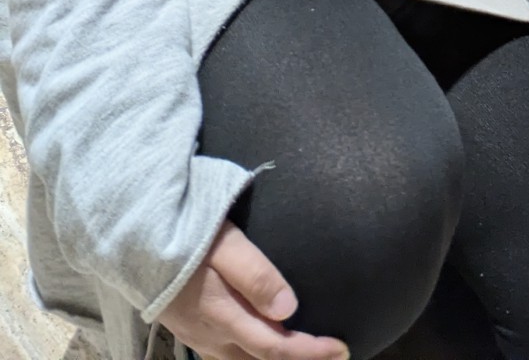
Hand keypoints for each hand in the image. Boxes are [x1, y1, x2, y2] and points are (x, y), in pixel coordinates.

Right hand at [157, 223, 346, 359]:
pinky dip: (252, 358)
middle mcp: (212, 337)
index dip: (310, 353)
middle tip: (335, 356)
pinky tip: (263, 349)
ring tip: (304, 354)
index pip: (275, 347)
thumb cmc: (186, 235)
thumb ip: (257, 276)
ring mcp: (200, 338)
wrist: (134, 242)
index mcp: (224, 317)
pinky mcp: (192, 332)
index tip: (340, 350)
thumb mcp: (225, 246)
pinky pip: (227, 357)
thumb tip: (290, 310)